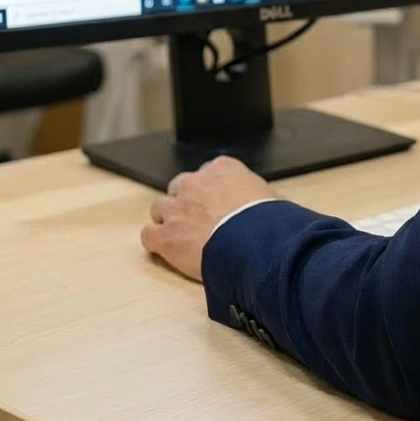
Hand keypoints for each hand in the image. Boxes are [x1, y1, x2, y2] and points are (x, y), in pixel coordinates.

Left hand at [140, 155, 273, 280]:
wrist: (253, 243)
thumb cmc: (267, 221)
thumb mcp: (271, 197)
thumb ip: (257, 197)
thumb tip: (268, 209)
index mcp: (223, 169)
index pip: (208, 172)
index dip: (210, 190)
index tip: (216, 203)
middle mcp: (195, 183)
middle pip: (180, 186)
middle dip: (185, 202)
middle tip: (197, 220)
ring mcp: (177, 207)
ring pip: (159, 208)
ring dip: (168, 220)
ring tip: (181, 237)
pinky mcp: (165, 235)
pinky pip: (149, 234)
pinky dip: (155, 242)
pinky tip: (166, 251)